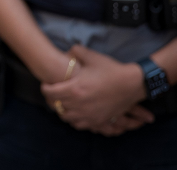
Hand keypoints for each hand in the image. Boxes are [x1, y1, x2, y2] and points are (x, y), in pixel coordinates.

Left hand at [40, 44, 154, 131]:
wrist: (131, 85)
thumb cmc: (110, 70)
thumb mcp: (91, 55)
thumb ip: (75, 51)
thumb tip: (67, 52)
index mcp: (74, 89)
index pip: (50, 93)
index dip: (45, 88)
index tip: (45, 84)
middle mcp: (79, 105)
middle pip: (56, 106)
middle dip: (51, 99)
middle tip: (52, 92)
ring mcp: (88, 115)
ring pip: (66, 117)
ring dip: (62, 110)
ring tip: (63, 102)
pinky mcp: (97, 121)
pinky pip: (79, 125)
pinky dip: (74, 119)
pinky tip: (76, 111)